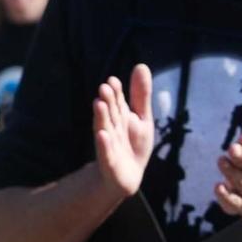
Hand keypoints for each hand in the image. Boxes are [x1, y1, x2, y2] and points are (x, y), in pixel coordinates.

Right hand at [92, 64, 154, 198]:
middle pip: (111, 113)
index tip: (113, 80)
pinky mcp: (110, 163)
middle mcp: (112, 129)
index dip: (115, 92)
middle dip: (107, 101)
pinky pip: (106, 153)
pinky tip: (102, 136)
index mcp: (120, 117)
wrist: (127, 176)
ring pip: (105, 129)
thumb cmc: (133, 144)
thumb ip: (141, 94)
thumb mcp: (142, 117)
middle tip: (104, 87)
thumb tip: (141, 65)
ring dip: (101, 118)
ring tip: (98, 104)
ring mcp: (109, 145)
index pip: (117, 102)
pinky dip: (104, 145)